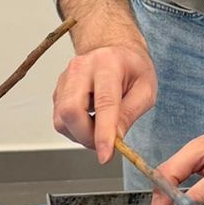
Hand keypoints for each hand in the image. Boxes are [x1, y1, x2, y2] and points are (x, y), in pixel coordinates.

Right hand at [53, 0, 155, 164]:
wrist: (113, 48)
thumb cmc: (132, 67)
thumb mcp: (146, 89)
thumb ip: (130, 113)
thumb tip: (115, 140)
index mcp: (108, 64)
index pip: (104, 103)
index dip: (103, 133)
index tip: (105, 156)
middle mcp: (81, 68)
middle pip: (71, 110)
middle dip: (86, 136)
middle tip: (104, 144)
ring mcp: (65, 78)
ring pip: (62, 118)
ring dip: (80, 135)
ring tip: (100, 129)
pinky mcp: (57, 90)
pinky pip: (59, 119)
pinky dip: (74, 129)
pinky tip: (90, 121)